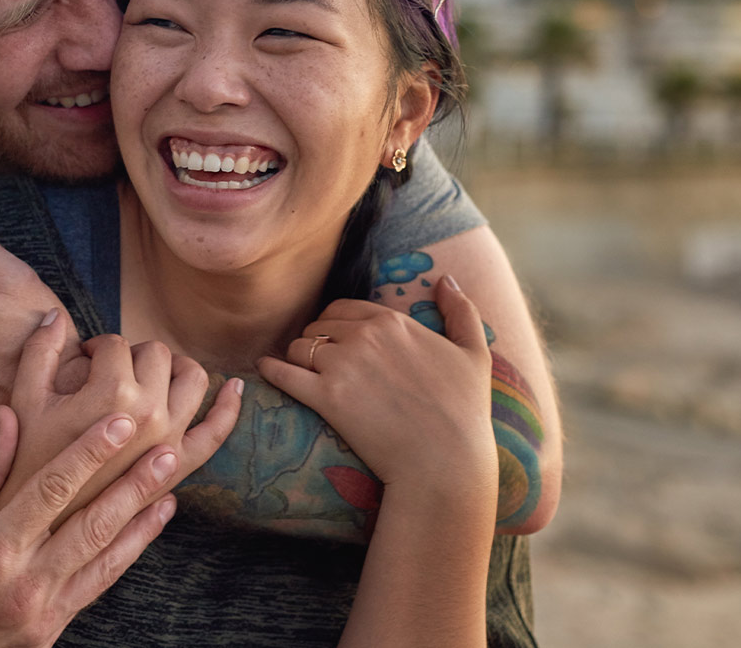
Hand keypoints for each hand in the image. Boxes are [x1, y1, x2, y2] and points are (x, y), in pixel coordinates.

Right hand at [0, 310, 244, 527]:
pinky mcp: (180, 467)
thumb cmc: (27, 464)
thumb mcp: (24, 404)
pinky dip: (228, 407)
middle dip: (131, 354)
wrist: (41, 529)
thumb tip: (54, 313)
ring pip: (193, 378)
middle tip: (108, 369)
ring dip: (174, 367)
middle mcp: (151, 413)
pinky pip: (215, 432)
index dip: (94, 346)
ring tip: (149, 374)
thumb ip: (39, 352)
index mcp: (112, 393)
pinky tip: (234, 388)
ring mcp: (170, 440)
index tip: (80, 359)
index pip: (115, 344)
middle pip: (155, 354)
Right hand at [0, 405, 182, 647]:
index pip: (52, 491)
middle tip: (168, 452)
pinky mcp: (49, 633)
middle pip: (92, 526)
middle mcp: (24, 586)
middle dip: (134, 487)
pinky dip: (124, 556)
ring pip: (104, 560)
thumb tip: (10, 415)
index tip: (121, 422)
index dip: (90, 453)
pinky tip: (143, 531)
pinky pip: (96, 588)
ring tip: (170, 487)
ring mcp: (41, 615)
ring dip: (141, 522)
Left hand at [257, 277, 496, 502]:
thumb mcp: (475, 354)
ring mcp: (342, 365)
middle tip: (319, 362)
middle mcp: (364, 336)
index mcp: (392, 321)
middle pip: (318, 326)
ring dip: (296, 358)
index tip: (335, 341)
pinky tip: (265, 370)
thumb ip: (462, 311)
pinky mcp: (325, 398)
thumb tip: (446, 280)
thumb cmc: (465, 412)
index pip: (342, 307)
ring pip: (299, 347)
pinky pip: (283, 373)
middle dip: (316, 341)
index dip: (335, 324)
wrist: (445, 461)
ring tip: (299, 371)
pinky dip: (270, 370)